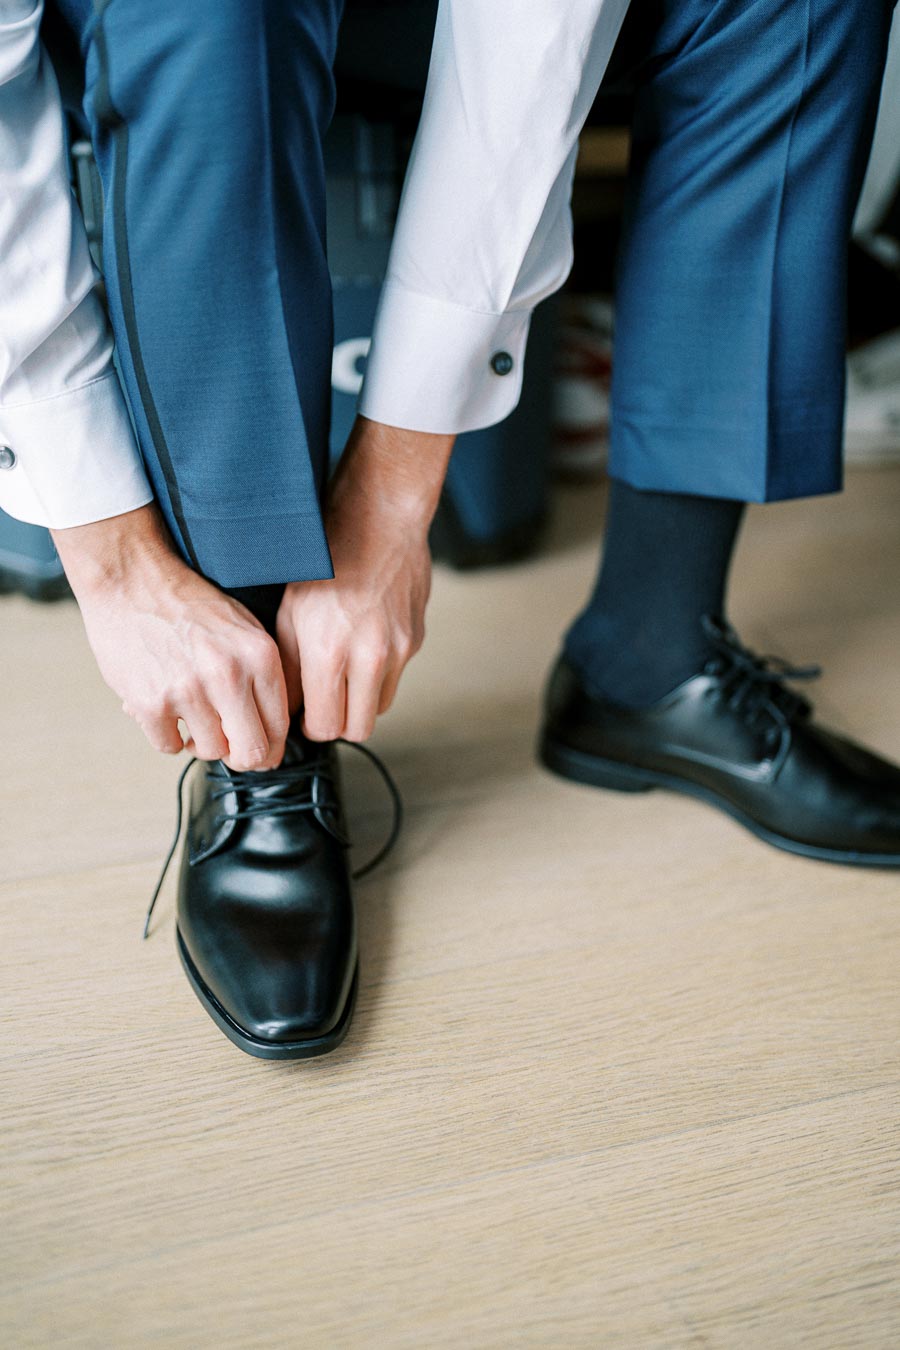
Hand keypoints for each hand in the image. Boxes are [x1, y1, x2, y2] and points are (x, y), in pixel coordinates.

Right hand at [52, 504, 288, 769]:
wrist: (132, 580)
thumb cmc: (188, 606)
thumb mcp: (244, 629)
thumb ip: (262, 677)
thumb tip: (271, 734)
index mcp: (259, 656)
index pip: (280, 728)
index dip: (270, 747)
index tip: (257, 747)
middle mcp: (229, 675)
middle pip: (252, 753)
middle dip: (240, 756)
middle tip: (226, 743)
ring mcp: (189, 690)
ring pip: (210, 752)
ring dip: (199, 741)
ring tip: (189, 713)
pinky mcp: (150, 703)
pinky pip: (170, 746)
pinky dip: (166, 734)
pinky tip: (164, 707)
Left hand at [276, 417, 454, 741]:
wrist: (379, 518)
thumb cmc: (325, 558)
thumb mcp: (289, 611)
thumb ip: (289, 667)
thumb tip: (287, 707)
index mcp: (328, 651)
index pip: (323, 726)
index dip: (308, 725)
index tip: (301, 713)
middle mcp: (368, 656)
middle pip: (356, 730)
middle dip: (336, 722)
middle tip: (321, 702)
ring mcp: (398, 650)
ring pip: (378, 708)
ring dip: (358, 701)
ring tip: (341, 674)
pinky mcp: (415, 640)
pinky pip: (395, 676)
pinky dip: (377, 673)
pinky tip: (362, 642)